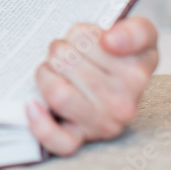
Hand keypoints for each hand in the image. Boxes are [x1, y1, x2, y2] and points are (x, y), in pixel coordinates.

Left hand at [27, 16, 158, 156]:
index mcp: (138, 72)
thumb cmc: (117, 54)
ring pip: (58, 93)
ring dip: (47, 74)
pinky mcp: (80, 137)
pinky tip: (32, 105)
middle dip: (59, 50)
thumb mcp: (138, 34)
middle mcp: (125, 102)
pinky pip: (58, 140)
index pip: (93, 41)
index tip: (93, 35)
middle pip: (66, 60)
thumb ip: (135, 31)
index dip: (82, 33)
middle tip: (67, 52)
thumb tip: (111, 41)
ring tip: (55, 70)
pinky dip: (40, 123)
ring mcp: (102, 122)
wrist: (111, 81)